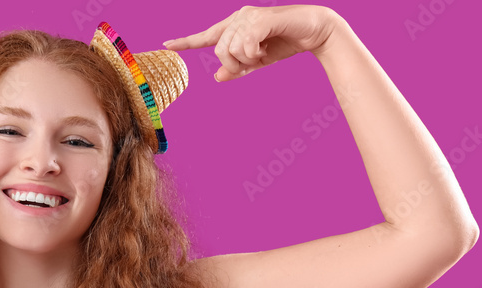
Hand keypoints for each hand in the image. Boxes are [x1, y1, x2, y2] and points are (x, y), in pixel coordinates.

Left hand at [163, 4, 343, 81]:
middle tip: (252, 64)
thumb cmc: (284, 44)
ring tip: (262, 54)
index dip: (186, 42)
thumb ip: (237, 69)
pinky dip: (254, 54)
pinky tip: (265, 50)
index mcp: (235, 26)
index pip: (206, 36)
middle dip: (234, 65)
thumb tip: (217, 77)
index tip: (167, 45)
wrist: (314, 31)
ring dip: (246, 60)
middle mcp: (238, 17)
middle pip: (219, 51)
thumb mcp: (257, 62)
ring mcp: (248, 16)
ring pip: (230, 50)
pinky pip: (245, 45)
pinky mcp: (260, 19)